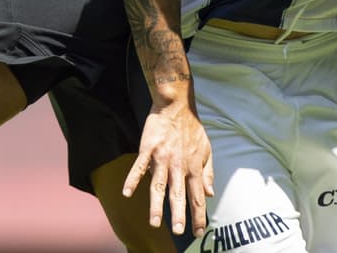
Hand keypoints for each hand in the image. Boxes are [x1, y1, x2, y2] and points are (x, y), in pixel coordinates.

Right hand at [122, 103, 213, 237]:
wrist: (176, 105)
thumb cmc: (192, 128)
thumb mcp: (206, 149)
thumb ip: (207, 172)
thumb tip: (210, 193)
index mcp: (194, 167)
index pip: (197, 196)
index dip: (198, 215)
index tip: (199, 231)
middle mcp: (179, 165)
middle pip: (178, 194)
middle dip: (179, 214)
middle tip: (178, 231)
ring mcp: (162, 157)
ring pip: (159, 185)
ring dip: (156, 204)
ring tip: (154, 222)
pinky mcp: (148, 148)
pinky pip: (139, 167)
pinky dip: (133, 179)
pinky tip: (126, 193)